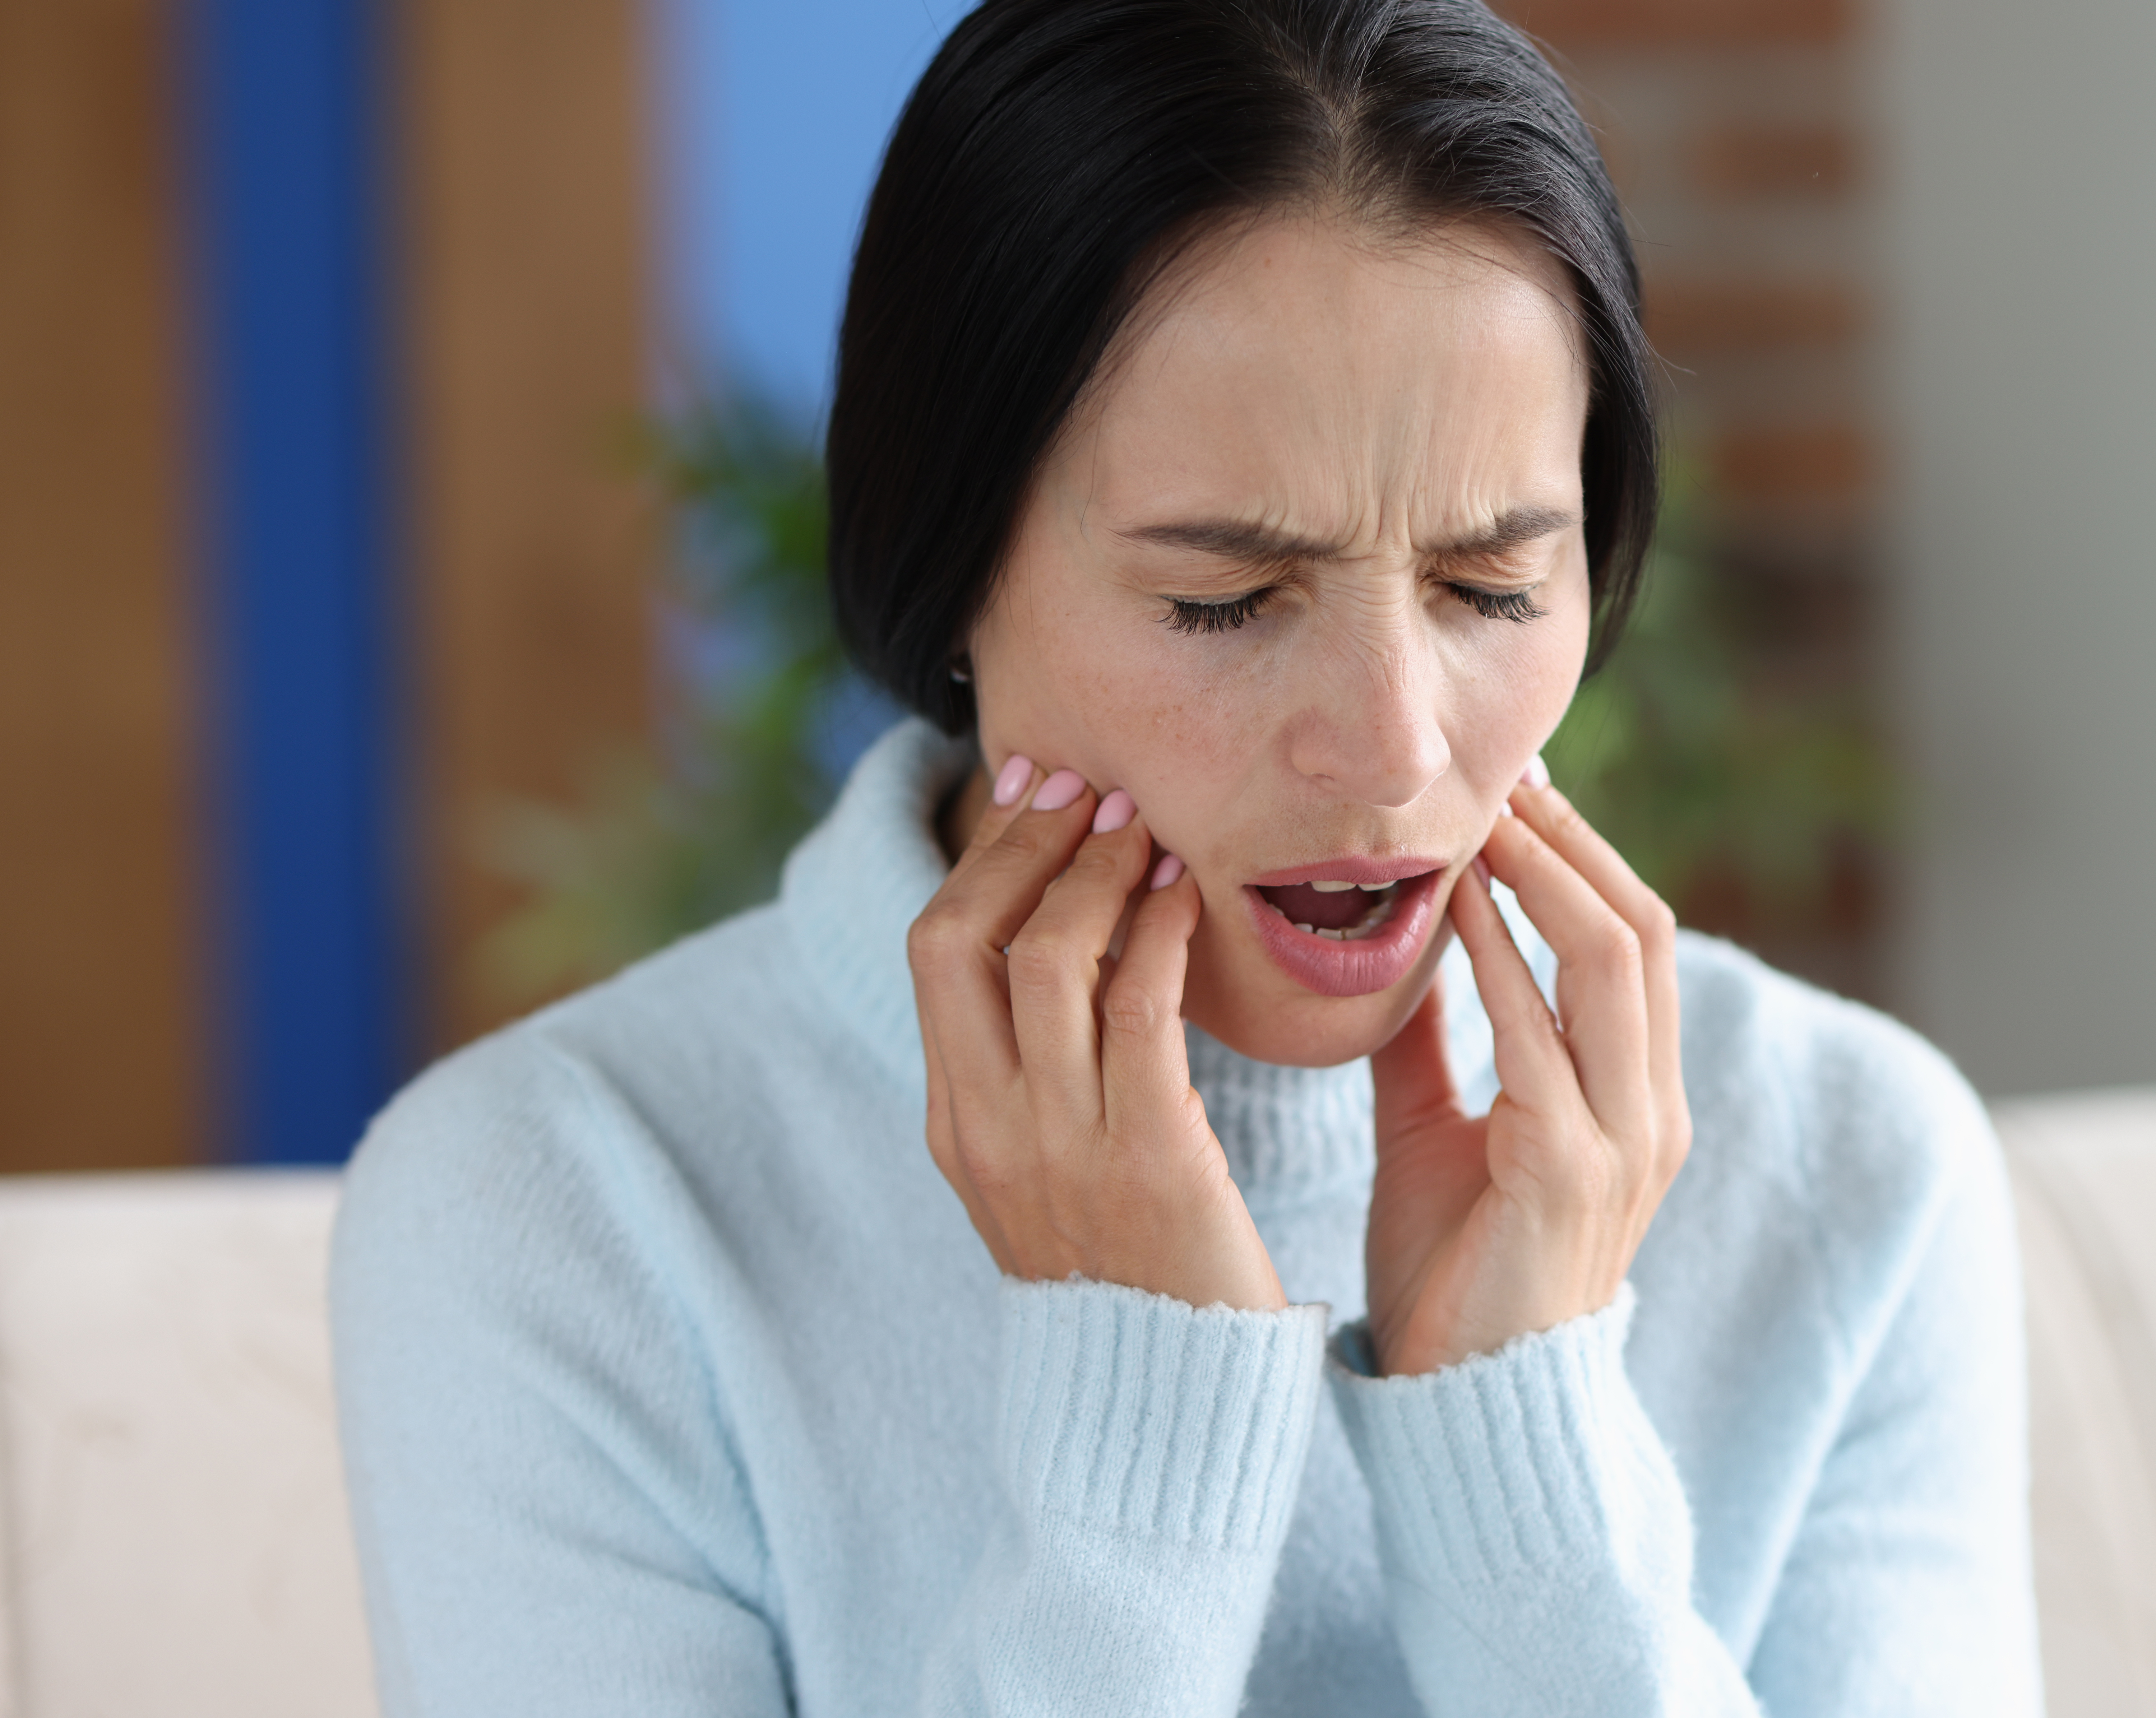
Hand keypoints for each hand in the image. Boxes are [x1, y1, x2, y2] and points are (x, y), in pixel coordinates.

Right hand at [908, 757, 1283, 1311]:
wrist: (1170, 1400)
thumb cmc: (1132, 1268)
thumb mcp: (1052, 1171)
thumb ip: (1039, 1075)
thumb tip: (1058, 947)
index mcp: (956, 1123)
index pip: (935, 949)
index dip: (982, 856)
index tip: (1032, 790)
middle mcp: (988, 1126)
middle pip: (961, 935)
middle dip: (1022, 843)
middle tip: (1086, 785)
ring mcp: (1058, 1143)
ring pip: (1046, 958)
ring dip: (1098, 874)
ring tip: (1146, 827)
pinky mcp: (1147, 1157)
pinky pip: (1139, 1009)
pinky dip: (1160, 934)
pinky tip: (1189, 898)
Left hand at [1362, 762, 1689, 1376]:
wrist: (1460, 1404)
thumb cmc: (1451, 1271)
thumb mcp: (1439, 1132)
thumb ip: (1434, 1044)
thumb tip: (1404, 952)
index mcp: (1637, 1100)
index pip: (1635, 940)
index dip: (1583, 857)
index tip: (1515, 792)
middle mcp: (1652, 1111)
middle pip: (1639, 931)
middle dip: (1573, 845)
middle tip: (1502, 779)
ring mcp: (1622, 1143)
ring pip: (1610, 964)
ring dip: (1544, 878)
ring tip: (1483, 817)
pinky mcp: (1569, 1172)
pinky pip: (1541, 1037)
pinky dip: (1502, 959)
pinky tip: (1457, 910)